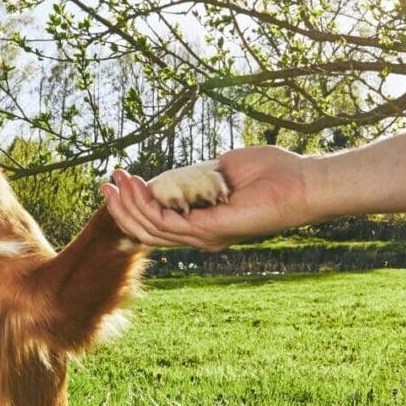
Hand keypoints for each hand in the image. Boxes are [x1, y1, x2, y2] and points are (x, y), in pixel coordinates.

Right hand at [100, 145, 317, 250]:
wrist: (300, 182)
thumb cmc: (270, 173)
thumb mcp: (220, 169)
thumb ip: (194, 175)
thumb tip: (170, 175)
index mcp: (204, 223)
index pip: (159, 223)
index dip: (134, 205)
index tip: (119, 180)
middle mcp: (202, 235)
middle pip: (148, 230)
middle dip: (123, 207)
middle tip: (106, 184)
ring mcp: (204, 236)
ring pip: (152, 229)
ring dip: (129, 205)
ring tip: (116, 181)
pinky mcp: (209, 231)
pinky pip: (167, 223)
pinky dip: (147, 204)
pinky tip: (137, 185)